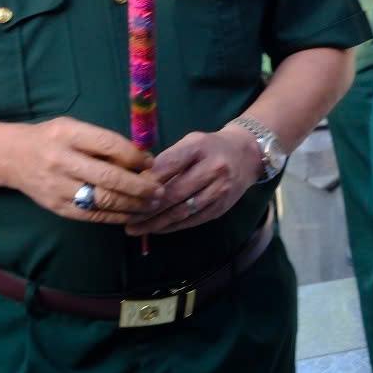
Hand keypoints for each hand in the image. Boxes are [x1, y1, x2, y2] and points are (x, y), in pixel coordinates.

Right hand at [14, 117, 158, 222]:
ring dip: (133, 205)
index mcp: (68, 134)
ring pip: (102, 200)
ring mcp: (57, 186)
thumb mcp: (74, 128)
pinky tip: (133, 214)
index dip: (134, 156)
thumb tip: (142, 158)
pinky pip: (92, 215)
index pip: (108, 145)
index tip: (151, 163)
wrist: (11, 157)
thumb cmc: (51, 139)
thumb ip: (103, 141)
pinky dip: (117, 216)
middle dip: (140, 186)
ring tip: (153, 204)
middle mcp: (61, 161)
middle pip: (108, 177)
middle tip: (160, 190)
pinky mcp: (57, 207)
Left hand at [128, 125, 267, 234]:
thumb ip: (167, 160)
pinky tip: (156, 229)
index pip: (168, 166)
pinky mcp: (222, 207)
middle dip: (146, 208)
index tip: (126, 192)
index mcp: (199, 147)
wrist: (247, 155)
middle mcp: (213, 168)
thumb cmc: (209, 148)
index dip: (146, 182)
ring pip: (182, 211)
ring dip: (156, 223)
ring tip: (136, 228)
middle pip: (174, 193)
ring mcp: (219, 190)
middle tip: (125, 218)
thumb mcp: (189, 143)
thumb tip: (137, 181)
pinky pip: (193, 220)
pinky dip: (172, 226)